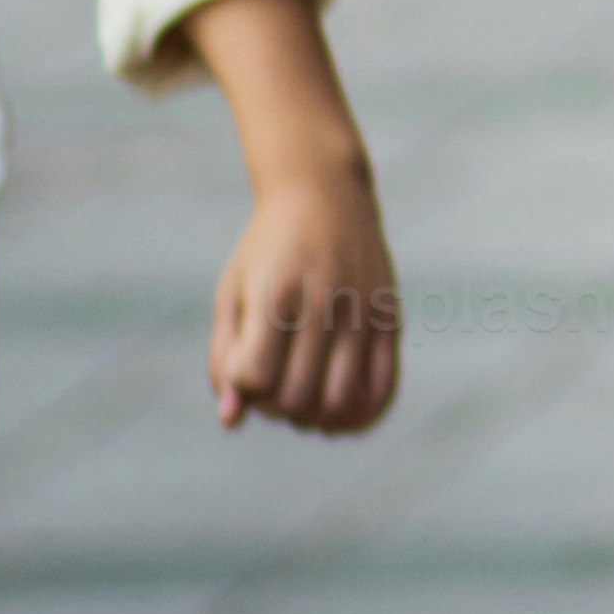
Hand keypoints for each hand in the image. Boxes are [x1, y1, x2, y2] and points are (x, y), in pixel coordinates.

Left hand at [209, 156, 401, 435]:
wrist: (324, 192)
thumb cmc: (267, 251)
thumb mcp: (233, 294)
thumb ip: (224, 358)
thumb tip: (231, 421)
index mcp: (276, 294)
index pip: (257, 378)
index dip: (245, 390)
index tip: (246, 371)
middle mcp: (323, 302)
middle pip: (296, 396)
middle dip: (276, 409)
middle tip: (273, 390)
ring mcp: (362, 310)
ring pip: (339, 400)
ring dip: (314, 418)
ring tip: (303, 402)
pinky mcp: (389, 317)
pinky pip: (383, 386)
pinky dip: (361, 415)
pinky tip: (340, 415)